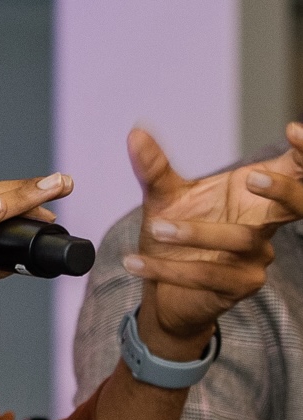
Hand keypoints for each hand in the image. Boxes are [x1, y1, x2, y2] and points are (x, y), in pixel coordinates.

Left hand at [122, 124, 302, 359]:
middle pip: (296, 206)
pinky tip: (134, 262)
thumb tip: (135, 134)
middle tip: (252, 177)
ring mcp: (256, 256)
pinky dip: (167, 267)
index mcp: (252, 196)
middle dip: (282, 190)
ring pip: (239, 239)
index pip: (291, 170)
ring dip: (194, 232)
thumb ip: (154, 168)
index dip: (302, 152)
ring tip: (155, 226)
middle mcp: (263, 224)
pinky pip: (208, 274)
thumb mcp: (163, 198)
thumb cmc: (175, 238)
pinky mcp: (240, 285)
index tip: (294, 130)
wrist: (163, 289)